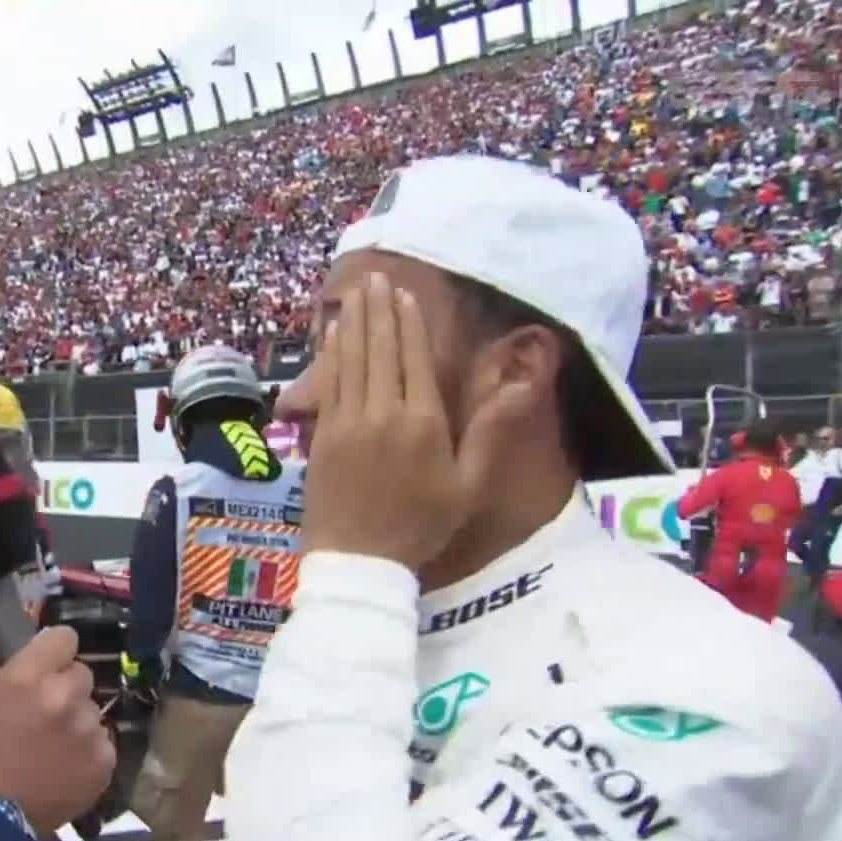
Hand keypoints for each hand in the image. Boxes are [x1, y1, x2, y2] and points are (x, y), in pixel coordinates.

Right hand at [0, 624, 113, 833]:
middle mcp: (66, 697)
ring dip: (77, 724)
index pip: (65, 637)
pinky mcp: (105, 760)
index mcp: (30, 677)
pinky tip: (65, 769)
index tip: (48, 665)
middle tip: (46, 715)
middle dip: (66, 690)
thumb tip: (34, 651)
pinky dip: (87, 754)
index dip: (55, 651)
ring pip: (92, 711)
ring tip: (53, 750)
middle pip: (82, 675)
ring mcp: (89, 729)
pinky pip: (102, 743)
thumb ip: (10, 668)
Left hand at [300, 272, 528, 569]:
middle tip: (375, 277)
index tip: (405, 294)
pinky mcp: (321, 435)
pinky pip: (327, 383)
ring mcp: (347, 422)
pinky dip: (330, 355)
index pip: (414, 358)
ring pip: (350, 360)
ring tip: (355, 293)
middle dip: (377, 310)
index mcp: (424, 423)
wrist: (359, 562)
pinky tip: (331, 335)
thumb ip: (490, 432)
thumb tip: (519, 387)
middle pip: (379, 349)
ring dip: (352, 323)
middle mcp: (383, 413)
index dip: (408, 323)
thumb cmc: (420, 527)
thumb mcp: (468, 486)